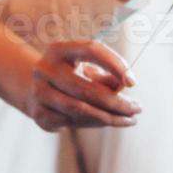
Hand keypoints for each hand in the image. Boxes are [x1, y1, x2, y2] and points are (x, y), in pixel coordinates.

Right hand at [26, 39, 140, 129]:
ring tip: (130, 119)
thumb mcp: (87, 68)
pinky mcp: (40, 113)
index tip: (133, 82)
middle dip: (116, 102)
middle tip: (137, 109)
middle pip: (87, 89)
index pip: (91, 50)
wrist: (35, 90)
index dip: (115, 64)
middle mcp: (45, 69)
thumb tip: (124, 85)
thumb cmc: (70, 75)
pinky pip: (73, 122)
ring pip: (81, 110)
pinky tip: (110, 122)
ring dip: (110, 117)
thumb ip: (107, 75)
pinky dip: (95, 123)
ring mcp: (39, 92)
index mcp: (59, 50)